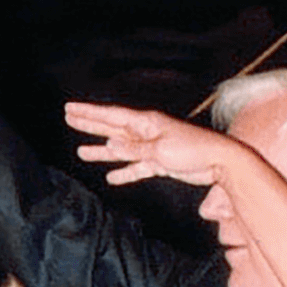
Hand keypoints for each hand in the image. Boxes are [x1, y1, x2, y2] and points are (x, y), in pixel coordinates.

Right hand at [64, 102, 234, 188]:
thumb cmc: (193, 150)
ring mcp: (152, 148)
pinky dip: (124, 173)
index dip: (89, 113)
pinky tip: (111, 177)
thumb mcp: (160, 148)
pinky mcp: (160, 163)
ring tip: (82, 152)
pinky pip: (136, 168)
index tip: (70, 109)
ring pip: (120, 149)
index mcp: (146, 123)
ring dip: (101, 150)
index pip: (111, 116)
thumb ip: (135, 149)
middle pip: (112, 127)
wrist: (218, 162)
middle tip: (69, 118)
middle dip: (90, 124)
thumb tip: (110, 146)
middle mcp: (146, 132)